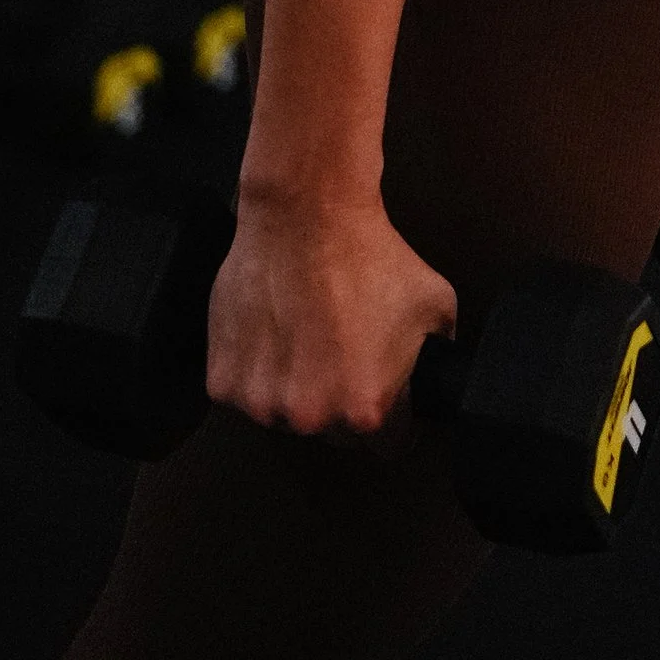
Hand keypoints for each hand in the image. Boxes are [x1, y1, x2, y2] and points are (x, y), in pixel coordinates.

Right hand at [206, 183, 456, 436]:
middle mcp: (311, 417)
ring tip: (305, 335)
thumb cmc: (369, 256)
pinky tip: (274, 330)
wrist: (307, 213)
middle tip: (341, 353)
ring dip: (293, 389)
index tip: (386, 398)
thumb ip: (437, 359)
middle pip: (334, 433)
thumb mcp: (436, 307)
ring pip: (285, 415)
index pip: (387, 446)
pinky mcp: (222, 383)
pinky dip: (255, 371)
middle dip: (341, 403)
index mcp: (365, 409)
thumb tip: (435, 379)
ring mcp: (261, 403)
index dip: (393, 421)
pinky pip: (244, 394)